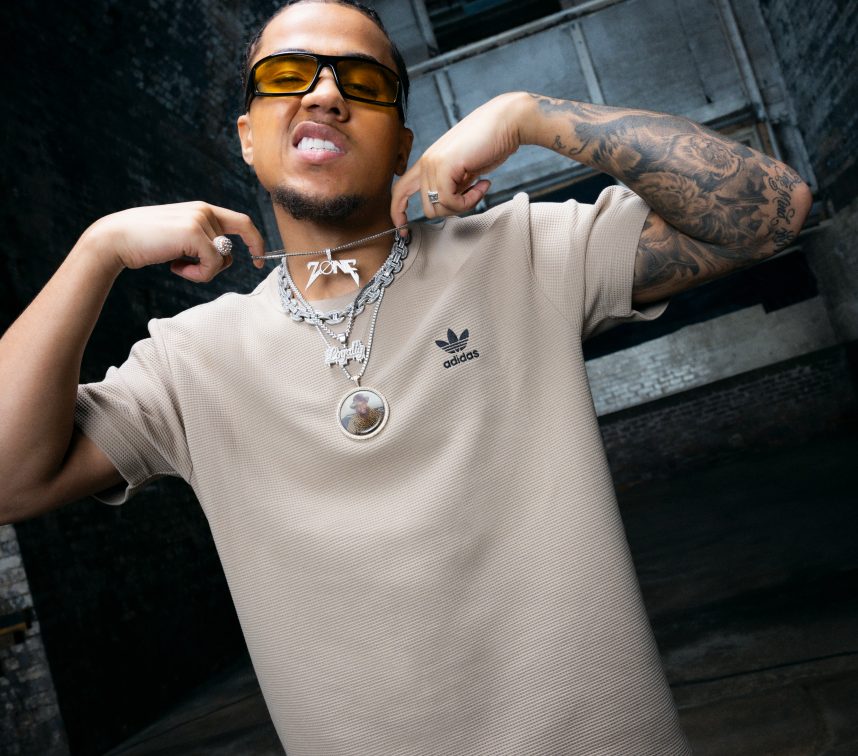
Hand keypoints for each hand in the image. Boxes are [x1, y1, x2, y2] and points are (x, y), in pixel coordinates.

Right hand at [78, 201, 265, 281]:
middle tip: (221, 267)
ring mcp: (200, 220)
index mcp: (202, 209)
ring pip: (223, 260)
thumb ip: (202, 241)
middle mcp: (204, 211)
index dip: (255, 239)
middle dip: (225, 263)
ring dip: (202, 272)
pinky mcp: (194, 234)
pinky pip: (213, 265)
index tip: (259, 258)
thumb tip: (225, 258)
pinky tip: (174, 268)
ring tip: (177, 265)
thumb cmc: (147, 243)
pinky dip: (197, 275)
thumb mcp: (180, 238)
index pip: (241, 221)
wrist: (116, 239)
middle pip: (234, 244)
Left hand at [390, 92, 528, 228]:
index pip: (400, 190)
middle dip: (453, 210)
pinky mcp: (444, 166)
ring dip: (464, 205)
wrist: (507, 122)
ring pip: (439, 208)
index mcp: (427, 162)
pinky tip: (483, 184)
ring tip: (480, 187)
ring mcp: (433, 163)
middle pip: (428, 208)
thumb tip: (448, 207)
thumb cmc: (490, 144)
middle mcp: (426, 162)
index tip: (403, 230)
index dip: (398, 211)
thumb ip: (451, 186)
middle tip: (473, 197)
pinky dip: (470, 200)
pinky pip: (450, 201)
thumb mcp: (464, 171)